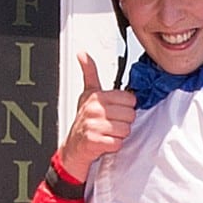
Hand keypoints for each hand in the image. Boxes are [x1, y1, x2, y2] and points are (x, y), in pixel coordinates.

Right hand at [57, 53, 136, 181]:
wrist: (73, 148)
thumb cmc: (83, 122)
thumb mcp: (87, 94)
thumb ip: (89, 73)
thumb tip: (82, 54)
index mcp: (96, 97)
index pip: (129, 99)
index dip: (125, 107)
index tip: (115, 111)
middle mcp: (94, 110)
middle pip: (130, 115)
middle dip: (123, 122)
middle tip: (111, 124)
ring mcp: (94, 126)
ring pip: (125, 130)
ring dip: (119, 135)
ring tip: (107, 133)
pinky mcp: (95, 142)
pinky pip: (117, 143)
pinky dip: (114, 146)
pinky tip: (105, 142)